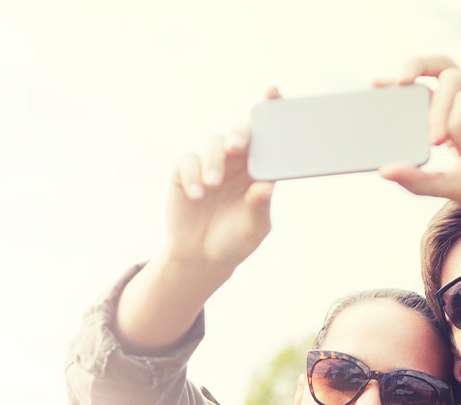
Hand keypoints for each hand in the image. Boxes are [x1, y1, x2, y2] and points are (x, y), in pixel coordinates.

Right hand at [159, 120, 273, 273]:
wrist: (201, 257)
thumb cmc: (235, 240)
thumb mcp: (253, 230)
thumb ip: (260, 209)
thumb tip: (264, 187)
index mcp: (260, 169)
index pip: (269, 136)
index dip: (271, 110)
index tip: (273, 92)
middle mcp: (237, 162)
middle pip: (241, 132)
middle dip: (240, 133)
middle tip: (238, 146)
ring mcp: (211, 164)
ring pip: (214, 144)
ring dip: (214, 161)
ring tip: (212, 185)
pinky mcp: (186, 172)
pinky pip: (188, 162)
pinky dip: (192, 175)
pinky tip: (197, 194)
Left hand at [376, 56, 460, 227]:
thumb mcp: (456, 187)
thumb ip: (421, 179)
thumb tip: (384, 170)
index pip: (427, 89)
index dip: (402, 83)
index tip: (375, 86)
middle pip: (440, 66)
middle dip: (411, 67)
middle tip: (392, 85)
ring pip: (452, 81)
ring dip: (436, 111)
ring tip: (437, 143)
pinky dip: (458, 121)